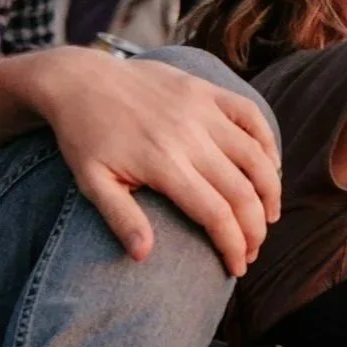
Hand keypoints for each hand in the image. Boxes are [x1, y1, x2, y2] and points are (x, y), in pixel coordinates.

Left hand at [25, 48, 279, 276]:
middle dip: (255, 230)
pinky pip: (250, 114)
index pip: (217, 215)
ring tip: (266, 216)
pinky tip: (268, 166)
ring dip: (270, 192)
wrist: (76, 78)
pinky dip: (268, 142)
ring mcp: (198, 107)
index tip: (237, 268)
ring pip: (255, 157)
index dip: (235, 247)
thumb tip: (144, 256)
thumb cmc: (83, 135)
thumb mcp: (90, 180)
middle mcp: (187, 134)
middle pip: (243, 193)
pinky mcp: (201, 88)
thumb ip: (120, 217)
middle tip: (251, 249)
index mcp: (162, 162)